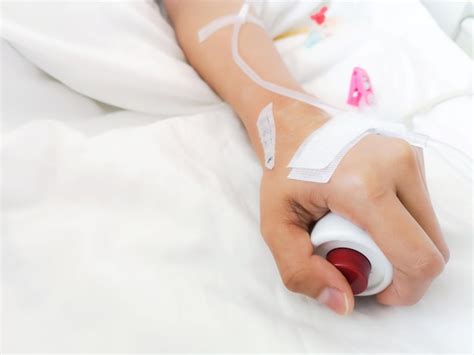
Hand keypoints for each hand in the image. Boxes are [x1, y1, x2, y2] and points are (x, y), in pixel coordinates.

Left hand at [259, 101, 448, 314]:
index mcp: (364, 185)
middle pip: (431, 247)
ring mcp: (410, 156)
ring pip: (429, 229)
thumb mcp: (276, 225)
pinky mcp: (414, 155)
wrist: (294, 125)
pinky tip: (371, 217)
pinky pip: (423, 209)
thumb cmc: (283, 172)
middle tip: (364, 261)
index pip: (418, 257)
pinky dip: (404, 225)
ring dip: (404, 246)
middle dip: (403, 270)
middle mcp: (398, 165)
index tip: (382, 292)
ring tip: (362, 235)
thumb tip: (343, 303)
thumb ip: (300, 271)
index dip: (406, 290)